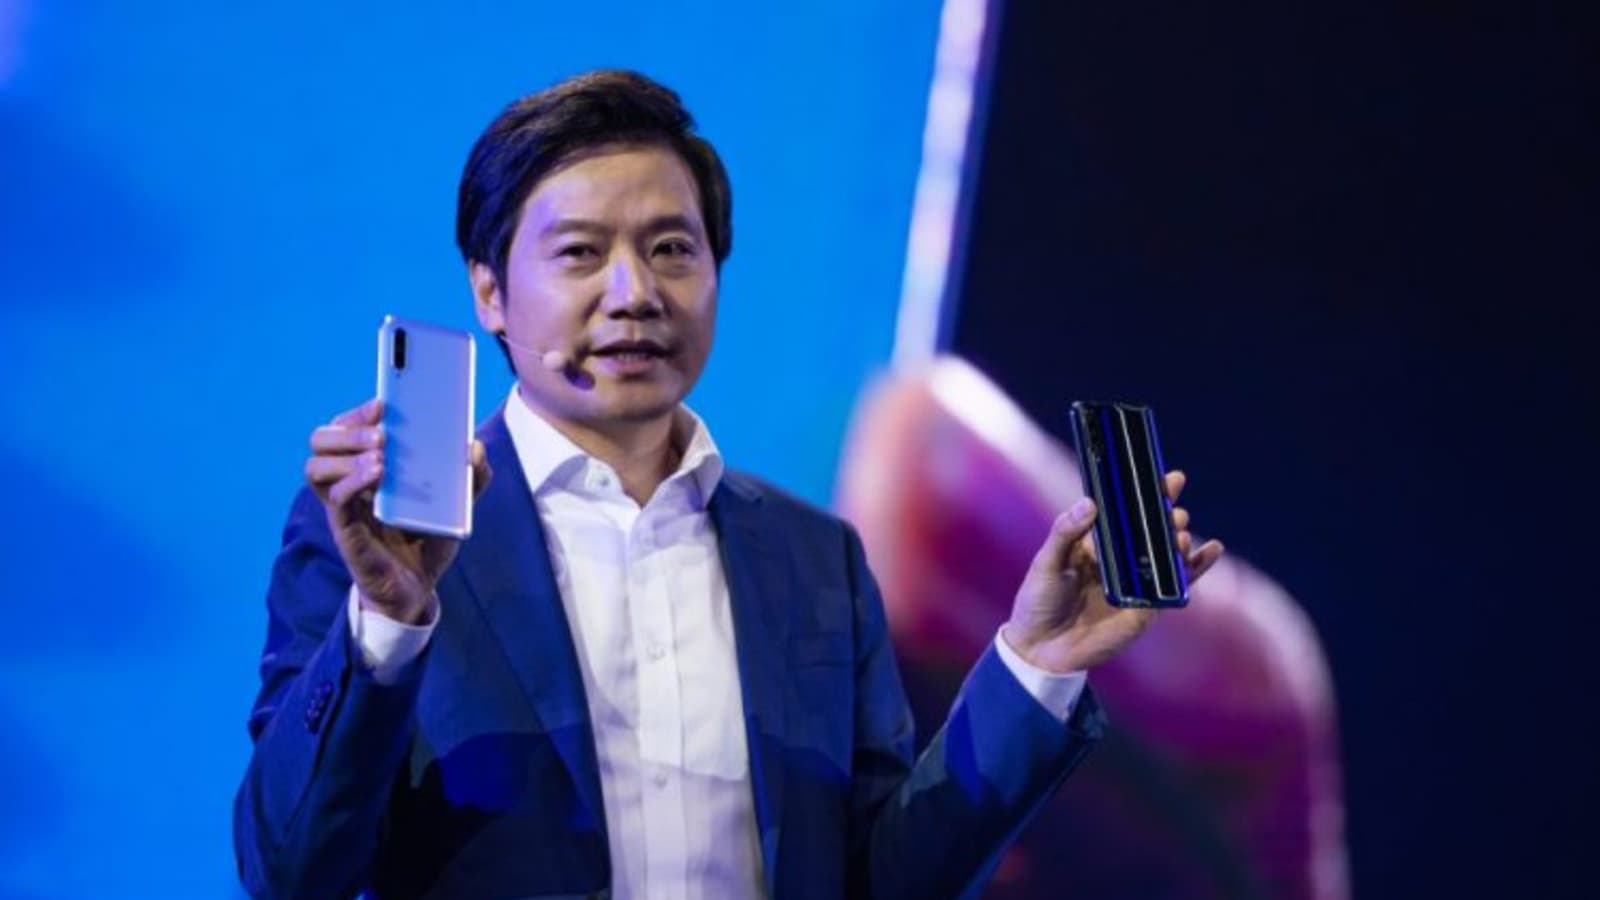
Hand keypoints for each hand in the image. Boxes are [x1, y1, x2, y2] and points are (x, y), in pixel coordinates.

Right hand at [304, 398, 491, 624]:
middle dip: (347, 427)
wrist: (420, 587)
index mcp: (368, 464)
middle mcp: (347, 480)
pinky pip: (335, 500)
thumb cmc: (429, 538)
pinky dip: (353, 482)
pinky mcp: (345, 530)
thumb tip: (474, 447)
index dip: (359, 410)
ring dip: (346, 452)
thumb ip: (472, 476)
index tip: (383, 403)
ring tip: (380, 454)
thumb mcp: (458, 503)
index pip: (344, 425)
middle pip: (320, 439)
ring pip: (314, 467)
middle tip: (381, 432)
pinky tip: (378, 475)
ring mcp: (344, 505)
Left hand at [1001, 471, 1224, 673]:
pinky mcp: (1146, 610)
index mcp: (1097, 545)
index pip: (1126, 514)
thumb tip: (1090, 503)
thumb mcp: (1046, 561)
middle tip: (1173, 499)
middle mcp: (1121, 562)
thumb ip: (1065, 531)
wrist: (1039, 648)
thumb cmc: (1037, 600)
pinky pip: (1175, 587)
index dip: (1145, 494)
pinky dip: (1195, 569)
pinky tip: (1210, 550)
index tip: (1163, 475)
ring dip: (1179, 539)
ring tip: (1180, 528)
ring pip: (1167, 556)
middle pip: (1151, 531)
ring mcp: (1136, 585)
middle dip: (1166, 513)